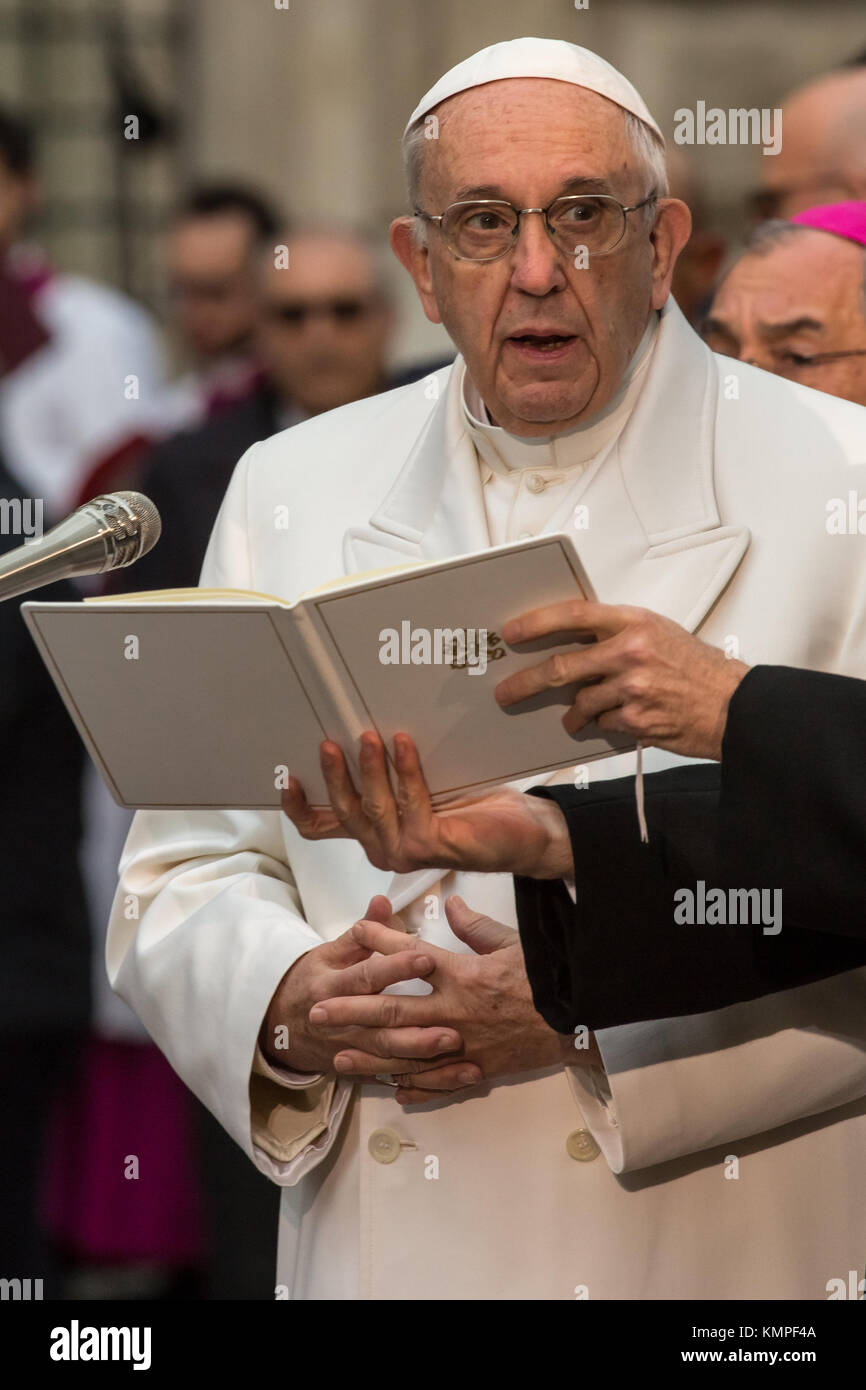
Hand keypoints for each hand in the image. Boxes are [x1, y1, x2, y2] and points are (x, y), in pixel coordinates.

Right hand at [259, 895, 472, 1080]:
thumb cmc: (315, 980)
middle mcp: (340, 1023)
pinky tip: (456, 1076)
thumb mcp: (332, 952)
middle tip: (453, 1025)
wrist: (280, 1025)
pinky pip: (394, 1077)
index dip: (394, 968)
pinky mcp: (358, 1070)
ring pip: (388, 1056)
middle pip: (379, 1026)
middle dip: (415, 1028)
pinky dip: (425, 1081)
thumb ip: (364, 931)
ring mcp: (349, 1050)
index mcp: (331, 986)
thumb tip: (383, 901)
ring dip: (422, 1055)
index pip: (366, 977)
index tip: (427, 958)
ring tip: (455, 1047)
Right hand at [281, 730, 572, 877]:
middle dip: (334, 776)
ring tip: (369, 735)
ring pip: (374, 809)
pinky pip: (411, 803)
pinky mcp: (431, 847)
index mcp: (374, 834)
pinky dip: (406, 771)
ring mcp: (405, 852)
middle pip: (344, 813)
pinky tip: (405, 743)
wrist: (524, 831)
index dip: (299, 807)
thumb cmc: (473, 805)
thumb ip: (389, 772)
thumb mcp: (421, 784)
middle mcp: (383, 848)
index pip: (322, 826)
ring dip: (369, 769)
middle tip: (330, 741)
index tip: (286, 776)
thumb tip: (360, 726)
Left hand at [309, 895, 598, 1104]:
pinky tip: (391, 1090)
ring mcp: (463, 1044)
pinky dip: (416, 1087)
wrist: (580, 1019)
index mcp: (461, 974)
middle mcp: (453, 1011)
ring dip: (370, 1056)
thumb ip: (476, 927)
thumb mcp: (512, 943)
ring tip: (338, 1057)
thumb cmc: (546, 977)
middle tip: (317, 1011)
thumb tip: (453, 904)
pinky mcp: (478, 1067)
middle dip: (351, 1010)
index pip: (410, 955)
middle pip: (392, 1011)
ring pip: (406, 1054)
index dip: (380, 941)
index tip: (355, 931)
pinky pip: (440, 1081)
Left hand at [495, 600, 749, 760]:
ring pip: (580, 702)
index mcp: (635, 622)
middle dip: (526, 683)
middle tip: (506, 692)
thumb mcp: (658, 633)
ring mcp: (632, 687)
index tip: (512, 632)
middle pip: (561, 667)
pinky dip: (603, 725)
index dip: (537, 622)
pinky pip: (601, 724)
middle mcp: (630, 651)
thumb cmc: (696, 668)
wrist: (733, 705)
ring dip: (574, 713)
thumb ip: (616, 634)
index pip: (574, 614)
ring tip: (575, 717)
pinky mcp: (636, 720)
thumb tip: (572, 643)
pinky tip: (618, 720)